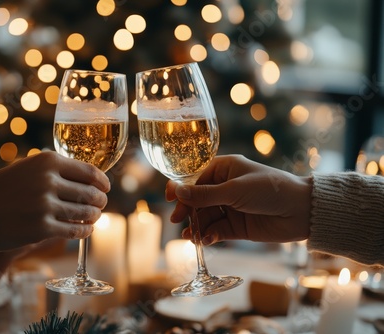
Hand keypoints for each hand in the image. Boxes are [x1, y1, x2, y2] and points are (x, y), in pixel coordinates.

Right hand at [0, 151, 109, 252]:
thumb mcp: (25, 168)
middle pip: (90, 192)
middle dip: (100, 200)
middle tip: (101, 204)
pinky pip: (74, 230)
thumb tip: (84, 177)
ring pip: (85, 212)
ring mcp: (46, 205)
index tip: (106, 187)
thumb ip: (52, 170)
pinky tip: (86, 230)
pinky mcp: (43, 229)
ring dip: (94, 216)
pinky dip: (84, 231)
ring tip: (94, 217)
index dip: (102, 181)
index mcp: (47, 161)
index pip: (88, 171)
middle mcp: (49, 180)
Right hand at [166, 155, 311, 244]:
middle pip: (197, 200)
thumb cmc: (269, 189)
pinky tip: (204, 240)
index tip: (168, 197)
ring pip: (205, 217)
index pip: (195, 178)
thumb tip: (176, 191)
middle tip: (178, 220)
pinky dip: (209, 235)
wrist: (301, 211)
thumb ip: (204, 194)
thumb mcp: (234, 190)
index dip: (181, 188)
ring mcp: (230, 208)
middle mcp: (225, 188)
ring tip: (191, 237)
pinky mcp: (237, 226)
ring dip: (197, 226)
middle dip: (187, 210)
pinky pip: (216, 230)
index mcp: (224, 170)